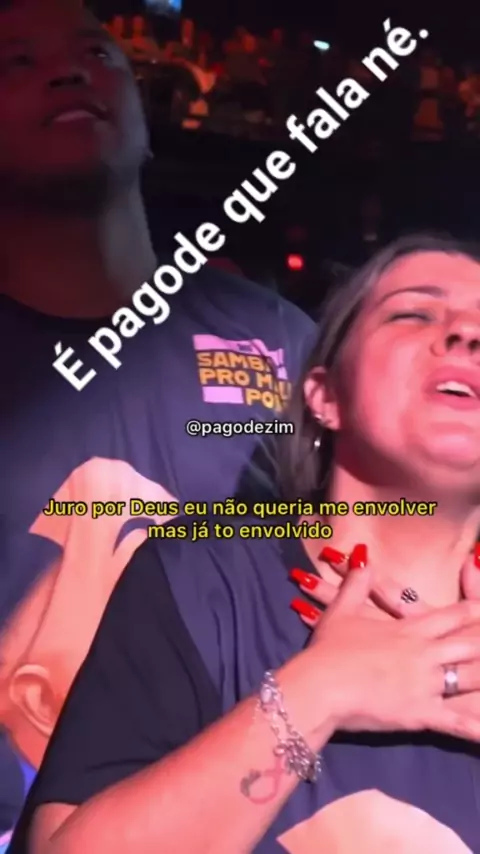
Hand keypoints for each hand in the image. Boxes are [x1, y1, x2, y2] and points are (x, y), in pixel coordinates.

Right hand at [303, 546, 479, 740]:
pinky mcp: (421, 713)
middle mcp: (425, 654)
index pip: (451, 616)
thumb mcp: (341, 610)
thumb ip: (357, 584)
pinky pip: (456, 723)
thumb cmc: (329, 648)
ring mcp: (426, 684)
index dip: (473, 611)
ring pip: (469, 679)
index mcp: (410, 630)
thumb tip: (363, 555)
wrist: (321, 684)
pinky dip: (476, 729)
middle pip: (469, 646)